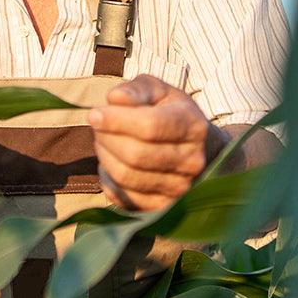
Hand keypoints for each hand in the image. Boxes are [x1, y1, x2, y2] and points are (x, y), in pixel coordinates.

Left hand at [87, 74, 225, 210]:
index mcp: (193, 126)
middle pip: (135, 154)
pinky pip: (124, 198)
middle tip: (98, 126)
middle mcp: (192, 161)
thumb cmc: (173, 114)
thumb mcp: (159, 91)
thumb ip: (137, 89)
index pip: (151, 126)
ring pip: (127, 177)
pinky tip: (111, 164)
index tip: (94, 114)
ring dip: (105, 157)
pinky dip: (109, 180)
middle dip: (106, 138)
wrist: (203, 150)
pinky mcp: (164, 207)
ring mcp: (180, 188)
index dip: (117, 121)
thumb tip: (115, 99)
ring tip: (104, 142)